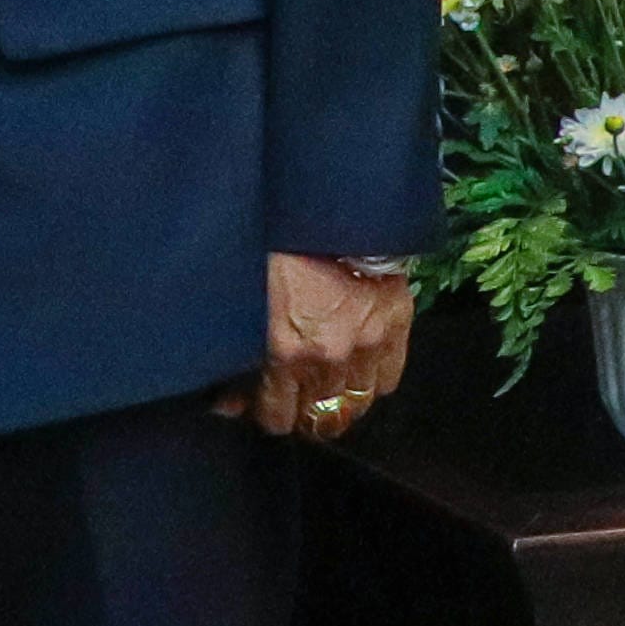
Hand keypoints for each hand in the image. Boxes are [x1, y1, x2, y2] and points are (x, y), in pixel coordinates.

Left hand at [210, 253, 411, 438]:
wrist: (328, 205)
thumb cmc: (276, 247)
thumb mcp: (243, 305)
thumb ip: (236, 361)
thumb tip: (227, 406)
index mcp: (285, 350)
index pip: (278, 418)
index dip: (268, 413)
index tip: (264, 403)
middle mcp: (330, 358)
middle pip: (318, 420)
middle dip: (302, 411)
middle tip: (294, 395)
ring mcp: (368, 346)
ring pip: (355, 408)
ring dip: (337, 401)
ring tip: (324, 387)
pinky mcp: (398, 329)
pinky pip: (387, 383)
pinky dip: (370, 380)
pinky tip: (354, 368)